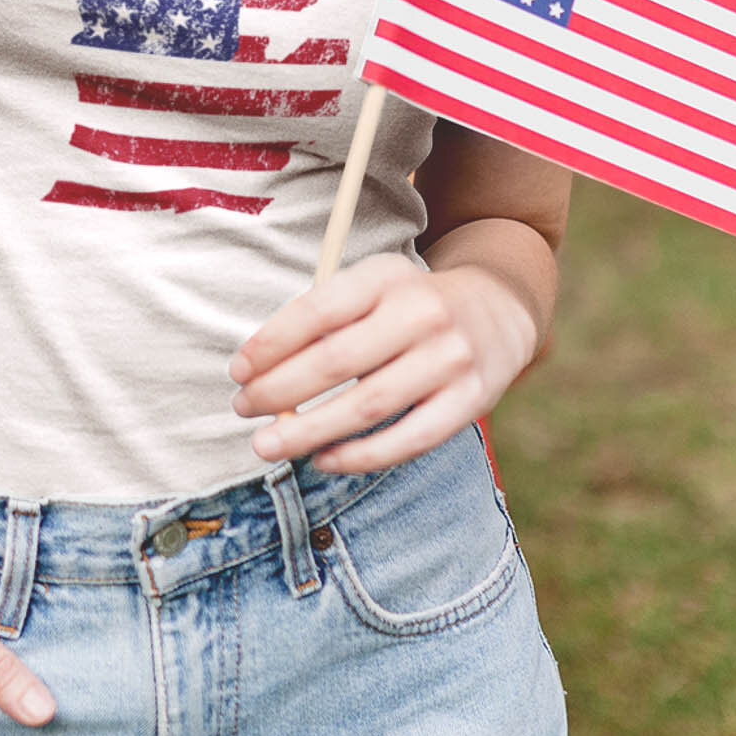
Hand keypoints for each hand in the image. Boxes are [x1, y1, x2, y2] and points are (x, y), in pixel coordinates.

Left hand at [229, 252, 537, 473]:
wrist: (498, 309)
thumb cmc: (409, 303)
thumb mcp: (373, 286)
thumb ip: (327, 317)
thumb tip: (260, 369)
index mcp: (387, 276)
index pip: (319, 309)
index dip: (271, 343)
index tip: (237, 371)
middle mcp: (422, 313)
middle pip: (337, 360)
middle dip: (279, 390)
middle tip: (242, 409)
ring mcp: (450, 358)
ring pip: (368, 405)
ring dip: (308, 431)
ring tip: (267, 445)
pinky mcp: (471, 400)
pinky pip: (408, 439)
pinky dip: (360, 456)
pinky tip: (323, 460)